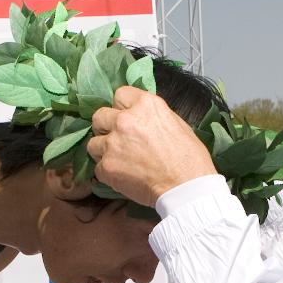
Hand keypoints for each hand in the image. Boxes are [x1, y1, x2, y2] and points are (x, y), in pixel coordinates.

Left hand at [87, 86, 217, 207]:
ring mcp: (113, 143)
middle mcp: (125, 120)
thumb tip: (141, 119)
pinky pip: (98, 167)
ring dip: (103, 151)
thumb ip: (152, 117)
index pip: (120, 94)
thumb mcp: (176, 124)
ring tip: (118, 161)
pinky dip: (108, 173)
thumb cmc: (189, 159)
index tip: (127, 118)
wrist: (185, 187)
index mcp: (145, 105)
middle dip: (106, 127)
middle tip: (118, 140)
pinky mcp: (107, 166)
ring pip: (93, 143)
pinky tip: (122, 177)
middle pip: (99, 116)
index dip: (122, 108)